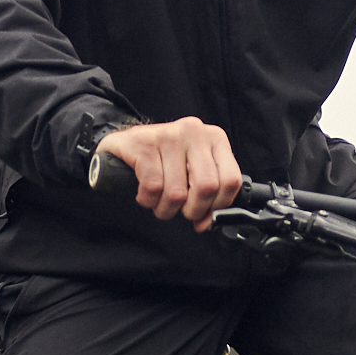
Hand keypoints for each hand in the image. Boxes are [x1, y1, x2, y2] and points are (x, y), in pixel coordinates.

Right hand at [98, 118, 244, 230]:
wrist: (124, 144)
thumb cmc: (163, 161)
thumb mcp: (192, 171)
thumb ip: (208, 195)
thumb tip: (207, 223)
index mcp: (214, 138)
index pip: (231, 180)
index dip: (218, 206)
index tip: (205, 214)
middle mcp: (194, 132)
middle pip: (206, 187)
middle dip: (192, 210)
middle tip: (180, 210)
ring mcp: (169, 136)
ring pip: (177, 192)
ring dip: (165, 208)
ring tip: (159, 201)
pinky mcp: (144, 144)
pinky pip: (153, 187)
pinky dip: (148, 200)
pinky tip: (145, 194)